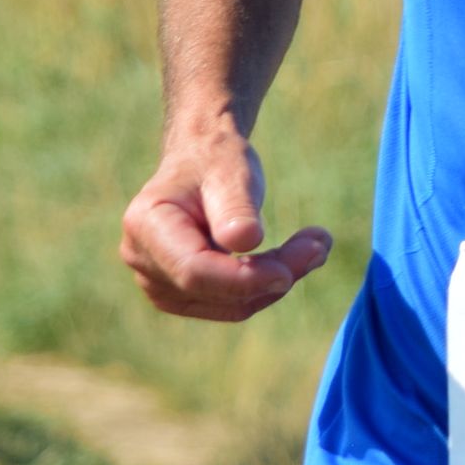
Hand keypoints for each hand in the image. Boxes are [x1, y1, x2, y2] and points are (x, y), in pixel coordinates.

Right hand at [119, 122, 331, 322]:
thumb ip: (236, 206)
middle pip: (213, 291)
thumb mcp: (230, 171)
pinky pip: (233, 305)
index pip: (194, 270)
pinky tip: (292, 258)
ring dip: (276, 282)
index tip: (291, 269)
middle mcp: (142, 260)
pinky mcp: (183, 295)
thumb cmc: (215, 160)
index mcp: (146, 225)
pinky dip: (266, 286)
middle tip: (321, 243)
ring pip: (230, 304)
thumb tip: (245, 242)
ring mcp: (159, 283)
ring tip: (314, 243)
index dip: (243, 277)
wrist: (203, 161)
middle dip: (271, 276)